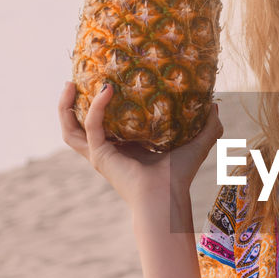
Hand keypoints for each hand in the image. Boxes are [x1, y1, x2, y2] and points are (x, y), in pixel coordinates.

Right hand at [58, 82, 221, 209]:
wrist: (168, 196)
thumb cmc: (179, 176)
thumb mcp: (196, 144)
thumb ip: (207, 126)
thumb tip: (214, 105)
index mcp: (123, 148)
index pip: (103, 124)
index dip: (98, 105)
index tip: (102, 81)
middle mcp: (107, 151)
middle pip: (76, 127)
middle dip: (69, 105)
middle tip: (73, 82)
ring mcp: (99, 154)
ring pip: (70, 130)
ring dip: (65, 107)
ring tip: (70, 84)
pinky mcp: (100, 155)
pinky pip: (92, 126)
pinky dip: (96, 108)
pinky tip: (107, 90)